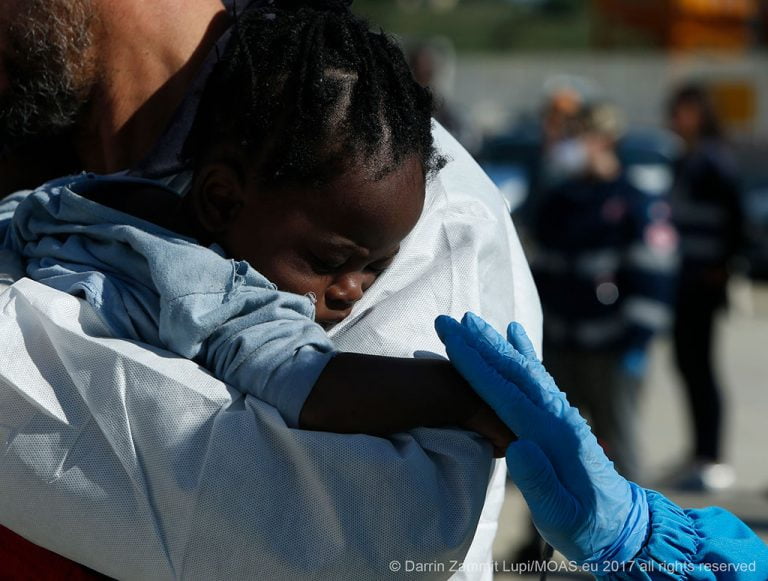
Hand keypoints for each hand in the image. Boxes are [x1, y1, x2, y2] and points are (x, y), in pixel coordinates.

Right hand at [435, 313, 647, 566]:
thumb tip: (518, 446)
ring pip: (527, 369)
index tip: (453, 340)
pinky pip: (539, 377)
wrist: (623, 527)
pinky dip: (524, 353)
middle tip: (455, 320)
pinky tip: (516, 335)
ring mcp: (563, 414)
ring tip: (476, 322)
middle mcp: (558, 417)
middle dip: (482, 344)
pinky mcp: (563, 417)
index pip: (506, 393)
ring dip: (499, 344)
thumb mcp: (561, 517)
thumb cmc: (587, 527)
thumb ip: (541, 483)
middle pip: (515, 371)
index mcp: (552, 437)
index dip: (477, 365)